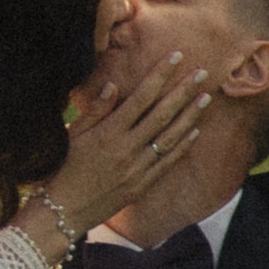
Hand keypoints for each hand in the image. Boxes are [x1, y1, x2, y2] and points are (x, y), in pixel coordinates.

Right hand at [26, 47, 212, 246]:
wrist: (63, 211)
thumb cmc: (62, 168)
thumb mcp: (72, 134)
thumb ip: (95, 111)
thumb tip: (114, 85)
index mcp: (108, 132)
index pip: (140, 97)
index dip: (160, 75)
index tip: (175, 57)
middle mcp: (126, 149)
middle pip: (161, 115)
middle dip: (183, 91)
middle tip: (202, 73)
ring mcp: (136, 168)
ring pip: (170, 137)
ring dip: (190, 116)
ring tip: (206, 97)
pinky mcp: (141, 185)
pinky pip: (167, 162)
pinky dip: (183, 146)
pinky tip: (195, 131)